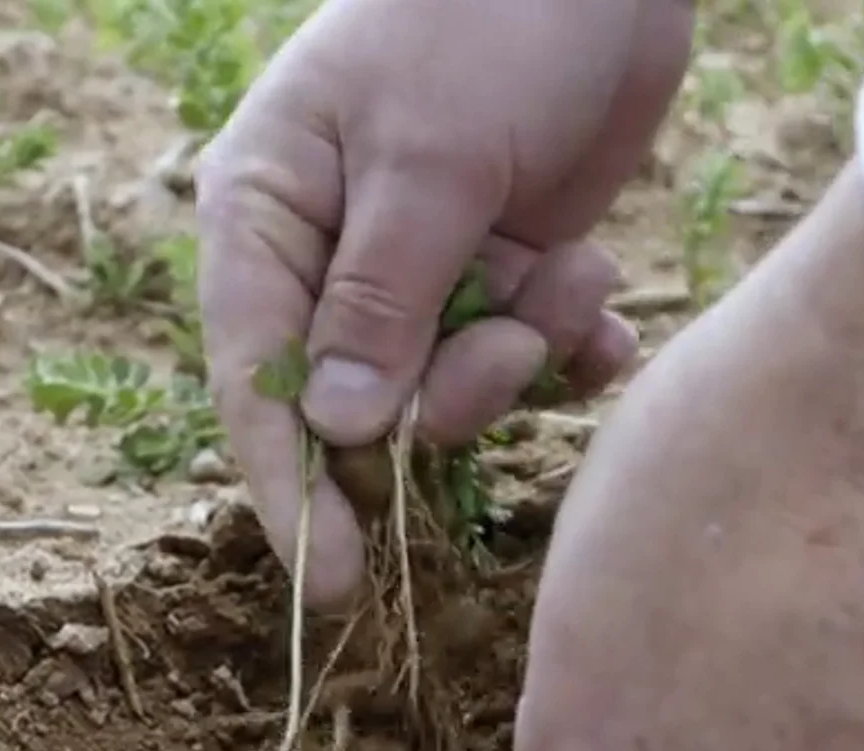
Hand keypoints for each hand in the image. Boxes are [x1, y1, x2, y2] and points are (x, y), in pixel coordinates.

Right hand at [196, 0, 693, 606]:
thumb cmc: (487, 22)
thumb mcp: (429, 164)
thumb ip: (382, 303)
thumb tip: (332, 431)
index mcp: (270, 212)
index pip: (255, 376)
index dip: (287, 487)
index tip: (332, 581)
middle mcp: (336, 249)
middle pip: (362, 400)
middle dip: (448, 397)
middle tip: (510, 348)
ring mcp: (426, 259)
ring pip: (455, 381)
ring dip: (523, 353)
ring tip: (570, 277)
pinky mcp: (509, 258)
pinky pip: (525, 349)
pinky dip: (570, 348)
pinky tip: (609, 328)